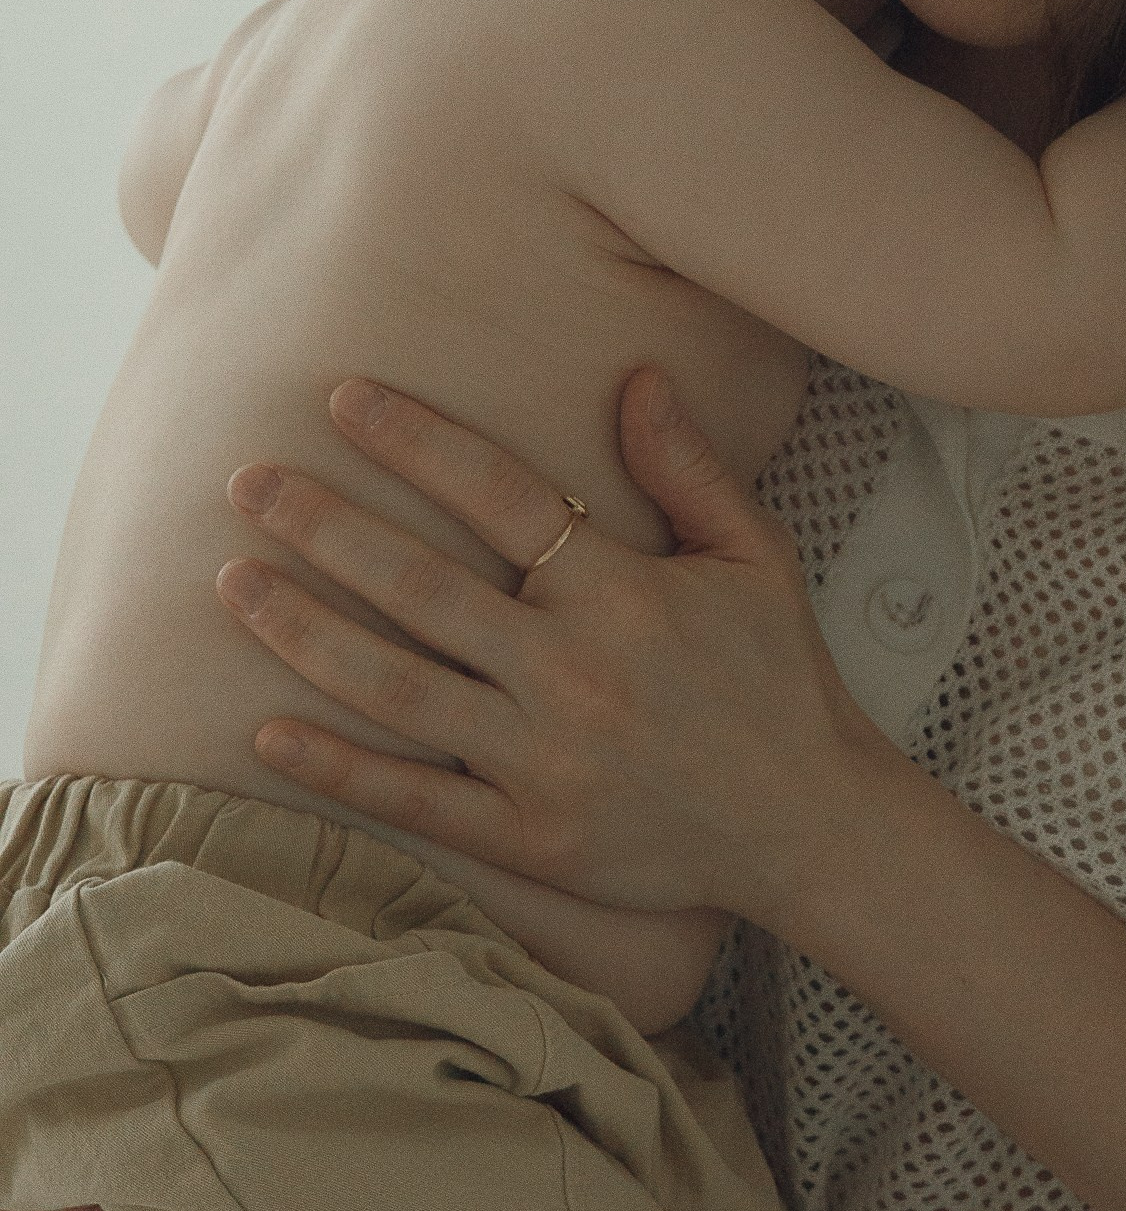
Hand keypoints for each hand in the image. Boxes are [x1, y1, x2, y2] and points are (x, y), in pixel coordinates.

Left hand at [215, 367, 878, 921]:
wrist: (808, 824)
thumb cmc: (780, 681)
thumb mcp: (756, 558)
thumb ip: (689, 468)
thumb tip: (635, 376)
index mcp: (623, 595)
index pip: (500, 496)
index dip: (417, 441)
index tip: (345, 399)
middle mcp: (572, 672)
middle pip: (420, 587)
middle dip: (324, 527)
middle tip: (247, 481)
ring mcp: (542, 760)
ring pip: (395, 687)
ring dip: (303, 631)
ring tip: (230, 580)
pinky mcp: (527, 834)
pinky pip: (413, 797)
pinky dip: (335, 766)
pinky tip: (264, 732)